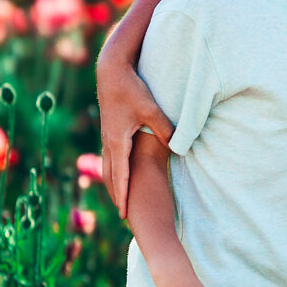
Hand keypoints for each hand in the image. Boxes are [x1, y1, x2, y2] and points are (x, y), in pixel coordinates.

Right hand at [98, 40, 172, 216]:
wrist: (110, 71)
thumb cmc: (131, 88)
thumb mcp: (151, 109)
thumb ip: (165, 129)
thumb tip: (179, 147)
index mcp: (118, 141)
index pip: (121, 176)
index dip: (123, 196)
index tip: (125, 213)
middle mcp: (109, 142)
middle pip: (111, 176)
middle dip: (117, 195)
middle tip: (124, 214)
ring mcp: (108, 136)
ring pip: (108, 167)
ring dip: (113, 184)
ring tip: (120, 199)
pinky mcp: (110, 129)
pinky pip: (111, 156)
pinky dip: (114, 170)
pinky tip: (119, 172)